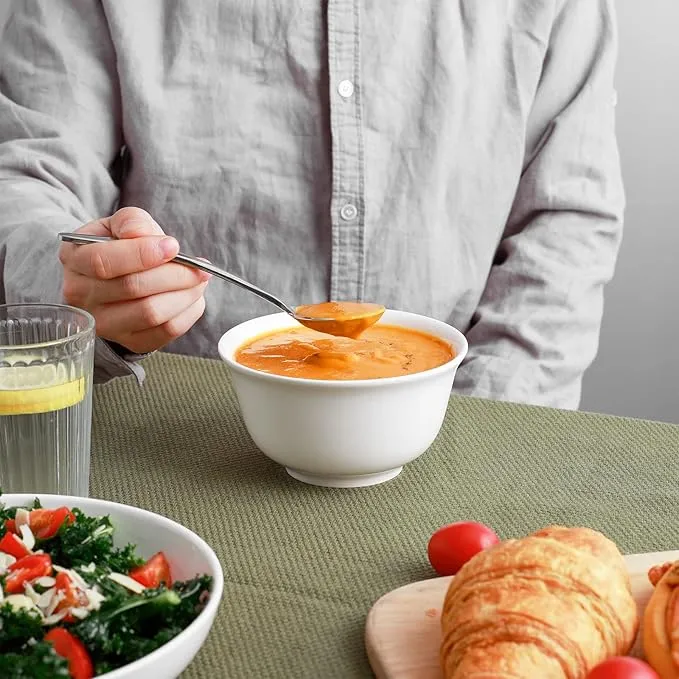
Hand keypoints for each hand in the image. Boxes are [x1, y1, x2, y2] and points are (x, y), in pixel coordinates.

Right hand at [59, 207, 209, 353]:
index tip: (173, 246)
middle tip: (198, 267)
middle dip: (174, 275)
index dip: (143, 254)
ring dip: (185, 295)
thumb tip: (144, 234)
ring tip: (199, 280)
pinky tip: (193, 297)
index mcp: (74, 259)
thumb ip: (131, 222)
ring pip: (151, 314)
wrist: (116, 276)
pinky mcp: (129, 341)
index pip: (104, 262)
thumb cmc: (119, 245)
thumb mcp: (120, 224)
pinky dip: (188, 313)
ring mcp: (103, 324)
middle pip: (133, 288)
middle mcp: (81, 296)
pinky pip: (165, 332)